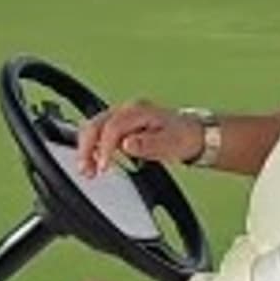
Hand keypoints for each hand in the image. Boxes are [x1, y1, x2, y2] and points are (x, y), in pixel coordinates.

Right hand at [77, 100, 203, 176]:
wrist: (193, 134)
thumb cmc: (183, 137)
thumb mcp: (170, 143)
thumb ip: (147, 144)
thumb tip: (126, 144)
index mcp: (138, 111)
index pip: (112, 127)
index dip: (104, 147)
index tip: (103, 166)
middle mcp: (127, 110)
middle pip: (96, 124)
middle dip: (86, 147)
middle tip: (86, 170)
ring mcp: (122, 117)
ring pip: (94, 128)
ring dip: (86, 148)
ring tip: (87, 170)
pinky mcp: (121, 126)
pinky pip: (100, 133)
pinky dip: (93, 147)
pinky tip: (94, 161)